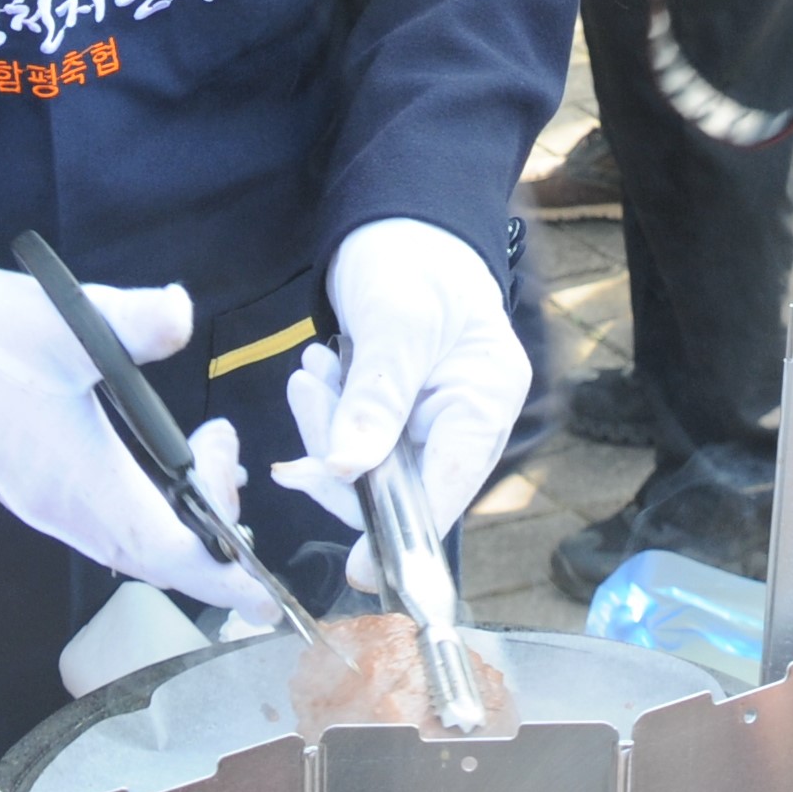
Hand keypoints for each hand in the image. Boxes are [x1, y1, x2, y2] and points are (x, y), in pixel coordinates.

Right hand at [0, 267, 272, 613]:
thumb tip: (179, 314)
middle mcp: (69, 510)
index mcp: (84, 482)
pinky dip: (152, 511)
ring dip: (182, 519)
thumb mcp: (66, 318)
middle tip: (227, 453)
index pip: (166, 552)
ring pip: (134, 543)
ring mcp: (52, 507)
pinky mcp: (41, 493)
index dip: (221, 575)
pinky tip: (165, 464)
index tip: (264, 592)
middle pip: (158, 557)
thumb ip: (132, 319)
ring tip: (209, 451)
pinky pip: (110, 527)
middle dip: (212, 533)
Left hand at [269, 218, 530, 598]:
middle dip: (341, 450)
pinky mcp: (398, 413)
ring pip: (368, 464)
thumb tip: (349, 471)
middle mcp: (464, 420)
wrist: (398, 220)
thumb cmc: (412, 256)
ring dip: (329, 426)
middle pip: (398, 483)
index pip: (446, 490)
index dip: (402, 534)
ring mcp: (430, 419)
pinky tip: (316, 375)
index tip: (356, 571)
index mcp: (485, 401)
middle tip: (307, 391)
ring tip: (311, 371)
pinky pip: (357, 440)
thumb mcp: (393, 321)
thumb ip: (374, 396)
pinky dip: (329, 416)